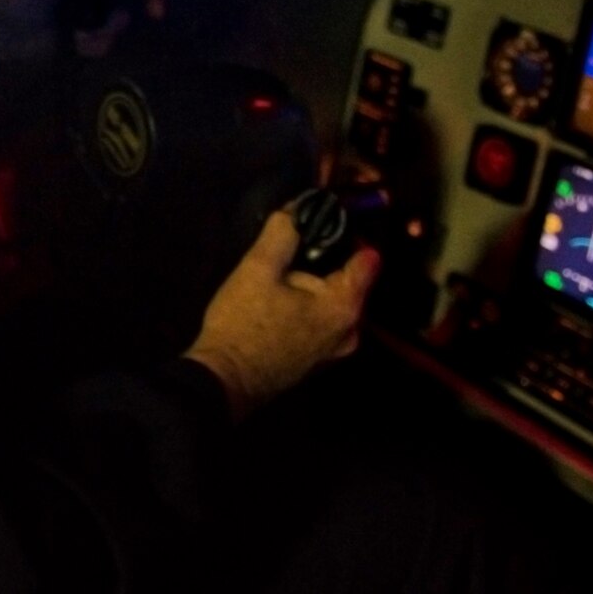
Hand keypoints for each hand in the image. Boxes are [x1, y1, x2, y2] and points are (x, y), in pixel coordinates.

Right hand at [184, 210, 378, 421]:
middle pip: (350, 281)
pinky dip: (309, 308)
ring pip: (334, 303)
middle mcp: (351, 331)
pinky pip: (324, 322)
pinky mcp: (319, 362)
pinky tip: (278, 304)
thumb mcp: (258, 268)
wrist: (223, 382)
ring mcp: (336, 351)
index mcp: (344, 306)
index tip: (323, 224)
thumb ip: (283, 233)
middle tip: (289, 251)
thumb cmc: (243, 324)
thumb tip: (296, 210)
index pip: (369, 258)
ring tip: (279, 276)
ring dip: (314, 287)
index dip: (350, 234)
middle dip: (326, 262)